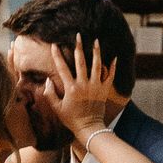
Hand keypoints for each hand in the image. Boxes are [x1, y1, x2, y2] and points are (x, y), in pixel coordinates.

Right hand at [47, 36, 117, 154]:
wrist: (89, 128)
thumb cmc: (71, 119)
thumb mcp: (57, 108)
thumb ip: (50, 94)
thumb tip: (48, 81)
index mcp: (71, 88)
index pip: (62, 68)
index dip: (57, 56)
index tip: (54, 45)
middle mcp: (84, 85)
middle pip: (81, 62)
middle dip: (79, 47)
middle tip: (78, 35)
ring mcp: (95, 87)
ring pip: (97, 65)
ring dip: (96, 52)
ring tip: (96, 41)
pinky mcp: (104, 90)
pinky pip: (109, 76)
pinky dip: (112, 67)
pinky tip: (114, 57)